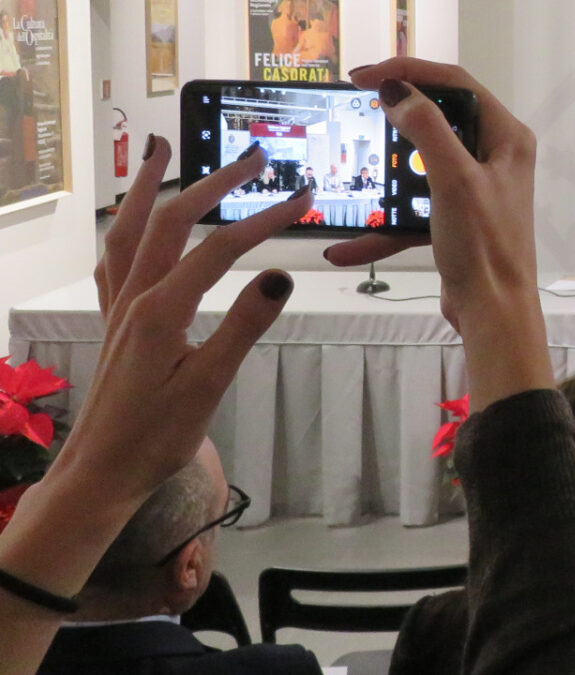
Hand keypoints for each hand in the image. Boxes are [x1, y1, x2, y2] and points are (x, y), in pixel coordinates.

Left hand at [0, 135, 311, 666]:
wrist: (101, 471)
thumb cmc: (158, 436)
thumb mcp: (209, 385)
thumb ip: (243, 326)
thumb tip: (281, 275)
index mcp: (162, 309)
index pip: (220, 248)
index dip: (263, 219)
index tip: (302, 197)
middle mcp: (135, 295)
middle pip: (175, 220)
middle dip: (216, 183)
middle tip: (255, 157)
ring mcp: (119, 305)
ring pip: (130, 228)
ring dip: (151, 185)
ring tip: (164, 150)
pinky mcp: (113, 320)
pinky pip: (112, 257)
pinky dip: (124, 225)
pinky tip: (130, 218)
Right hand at [323, 59, 551, 409]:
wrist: (495, 314)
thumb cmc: (484, 246)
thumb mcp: (453, 179)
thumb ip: (426, 128)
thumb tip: (395, 92)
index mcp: (505, 138)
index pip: (455, 83)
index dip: (409, 72)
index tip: (364, 76)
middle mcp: (494, 157)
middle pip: (437, 120)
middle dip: (395, 118)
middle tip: (357, 108)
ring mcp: (474, 190)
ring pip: (419, 168)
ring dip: (384, 180)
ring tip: (352, 173)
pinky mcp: (456, 221)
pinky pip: (414, 212)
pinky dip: (383, 227)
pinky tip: (347, 248)